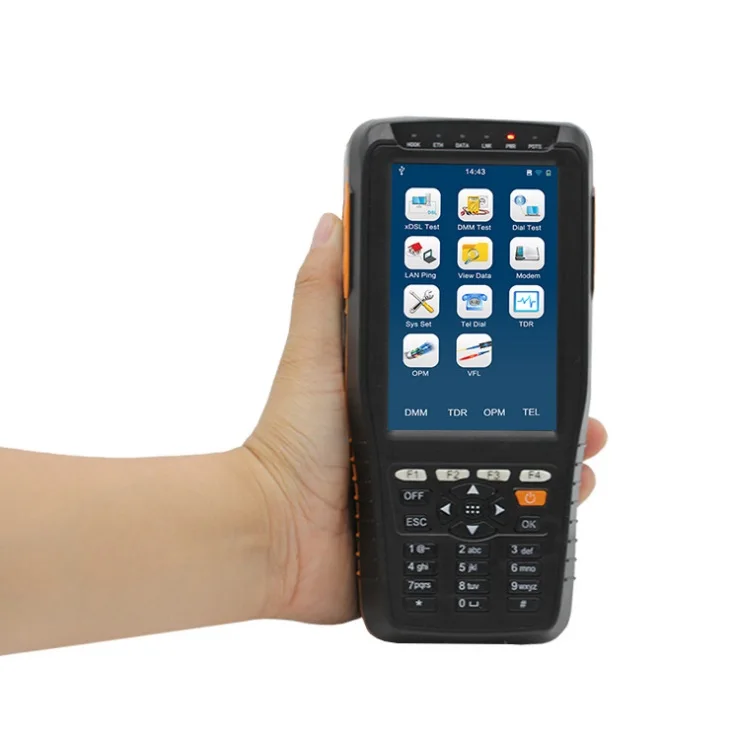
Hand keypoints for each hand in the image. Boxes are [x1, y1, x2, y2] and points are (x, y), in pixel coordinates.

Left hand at [243, 214, 607, 623]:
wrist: (278, 537)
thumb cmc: (291, 445)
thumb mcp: (313, 356)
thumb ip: (323, 292)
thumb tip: (332, 221)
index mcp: (399, 389)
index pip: (466, 360)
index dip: (508, 349)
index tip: (544, 334)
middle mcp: (419, 432)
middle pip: (499, 413)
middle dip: (547, 407)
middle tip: (584, 407)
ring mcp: (428, 482)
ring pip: (509, 466)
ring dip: (556, 456)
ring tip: (588, 448)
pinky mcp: (433, 526)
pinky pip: (496, 518)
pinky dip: (536, 510)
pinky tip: (567, 495)